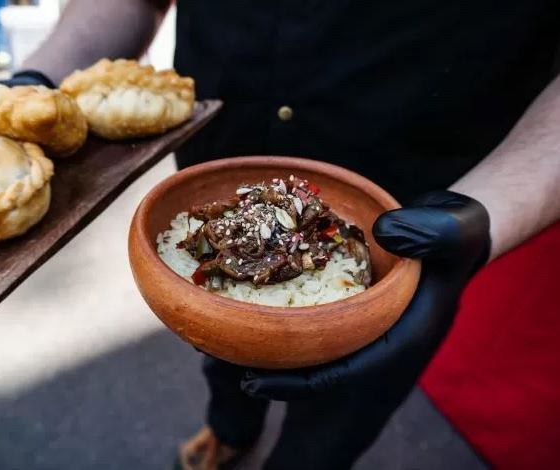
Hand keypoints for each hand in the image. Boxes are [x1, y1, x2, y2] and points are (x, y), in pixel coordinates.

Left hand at [241, 190, 490, 401]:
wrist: (449, 231)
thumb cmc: (454, 234)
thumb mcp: (455, 229)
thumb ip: (432, 233)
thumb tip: (385, 231)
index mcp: (394, 338)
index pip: (340, 375)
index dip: (295, 384)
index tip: (251, 384)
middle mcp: (368, 338)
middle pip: (312, 365)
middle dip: (266, 367)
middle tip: (216, 356)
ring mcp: (355, 322)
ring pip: (303, 344)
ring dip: (264, 343)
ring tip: (216, 333)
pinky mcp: (344, 304)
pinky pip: (304, 317)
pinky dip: (275, 314)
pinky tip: (244, 297)